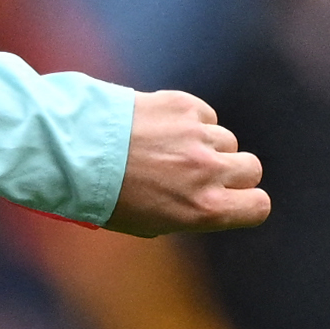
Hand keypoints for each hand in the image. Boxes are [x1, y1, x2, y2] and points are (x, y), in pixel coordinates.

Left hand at [103, 90, 269, 236]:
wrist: (71, 152)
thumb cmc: (103, 196)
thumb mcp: (147, 222)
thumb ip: (188, 212)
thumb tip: (209, 201)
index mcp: (203, 208)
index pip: (258, 206)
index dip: (246, 203)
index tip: (232, 200)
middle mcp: (209, 171)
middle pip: (251, 169)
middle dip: (231, 172)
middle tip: (197, 174)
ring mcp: (199, 136)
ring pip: (226, 141)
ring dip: (206, 146)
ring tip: (165, 152)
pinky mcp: (185, 106)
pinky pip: (205, 117)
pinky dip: (190, 123)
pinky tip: (158, 131)